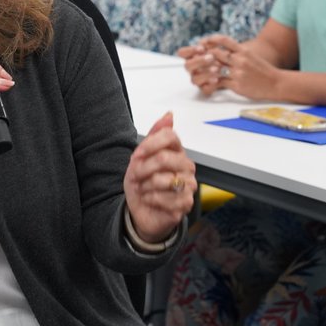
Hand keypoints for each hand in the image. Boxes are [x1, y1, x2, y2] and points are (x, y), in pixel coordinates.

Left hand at [124, 113, 195, 242]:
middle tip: (136, 176)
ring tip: (144, 189)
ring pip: (162, 179)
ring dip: (144, 186)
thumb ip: (154, 135)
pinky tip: (150, 200)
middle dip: (142, 168)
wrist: (141, 210)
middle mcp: (187, 167)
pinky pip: (162, 198)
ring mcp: (189, 186)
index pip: (169, 136)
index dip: (149, 144)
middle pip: (164, 158)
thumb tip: (169, 114)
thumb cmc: (143, 183)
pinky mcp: (185, 204)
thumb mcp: (141, 157)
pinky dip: (149, 199)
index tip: (137, 155)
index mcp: (178, 152)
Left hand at [181, 34, 282, 99]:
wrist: (276, 83)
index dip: (211, 40)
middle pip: (216, 53)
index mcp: (244, 50)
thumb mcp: (251, 56)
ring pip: (216, 67)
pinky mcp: (237, 84)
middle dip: (205, 55)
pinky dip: (211, 81)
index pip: (224, 40)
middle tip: (196, 57)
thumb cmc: (262, 70)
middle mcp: (240, 60)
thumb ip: (237, 51)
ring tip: (198, 69)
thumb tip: (222, 48)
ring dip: (206, 69)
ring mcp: (238, 72)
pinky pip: (220, 82)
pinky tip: (207, 81)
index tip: (203, 42)